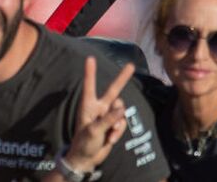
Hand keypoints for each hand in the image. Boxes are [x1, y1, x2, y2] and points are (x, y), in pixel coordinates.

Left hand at [63, 56, 134, 174]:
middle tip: (131, 65)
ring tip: (109, 134)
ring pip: (121, 111)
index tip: (90, 58)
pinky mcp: (113, 124)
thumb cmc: (84, 142)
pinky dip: (118, 132)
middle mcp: (98, 107)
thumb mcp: (94, 131)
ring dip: (118, 124)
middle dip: (122, 78)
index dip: (90, 72)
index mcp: (88, 105)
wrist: (87, 158)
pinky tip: (110, 140)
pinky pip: (122, 123)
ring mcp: (107, 116)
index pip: (90, 86)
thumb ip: (108, 119)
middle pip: (113, 90)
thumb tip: (122, 109)